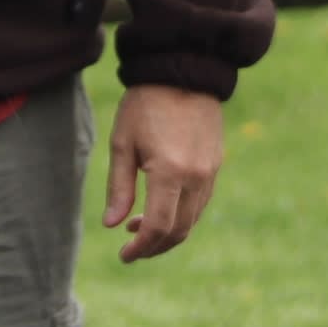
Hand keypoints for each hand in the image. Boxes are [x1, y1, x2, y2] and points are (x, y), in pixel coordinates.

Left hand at [101, 85, 223, 263]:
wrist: (183, 70)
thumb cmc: (144, 103)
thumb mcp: (123, 143)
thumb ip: (119, 187)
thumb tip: (112, 225)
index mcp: (170, 172)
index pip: (157, 227)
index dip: (140, 248)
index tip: (123, 256)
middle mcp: (196, 178)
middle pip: (178, 231)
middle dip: (154, 247)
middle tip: (130, 249)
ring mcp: (210, 173)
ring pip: (192, 220)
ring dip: (168, 233)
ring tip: (137, 228)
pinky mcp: (215, 166)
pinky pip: (200, 204)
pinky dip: (181, 216)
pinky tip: (160, 209)